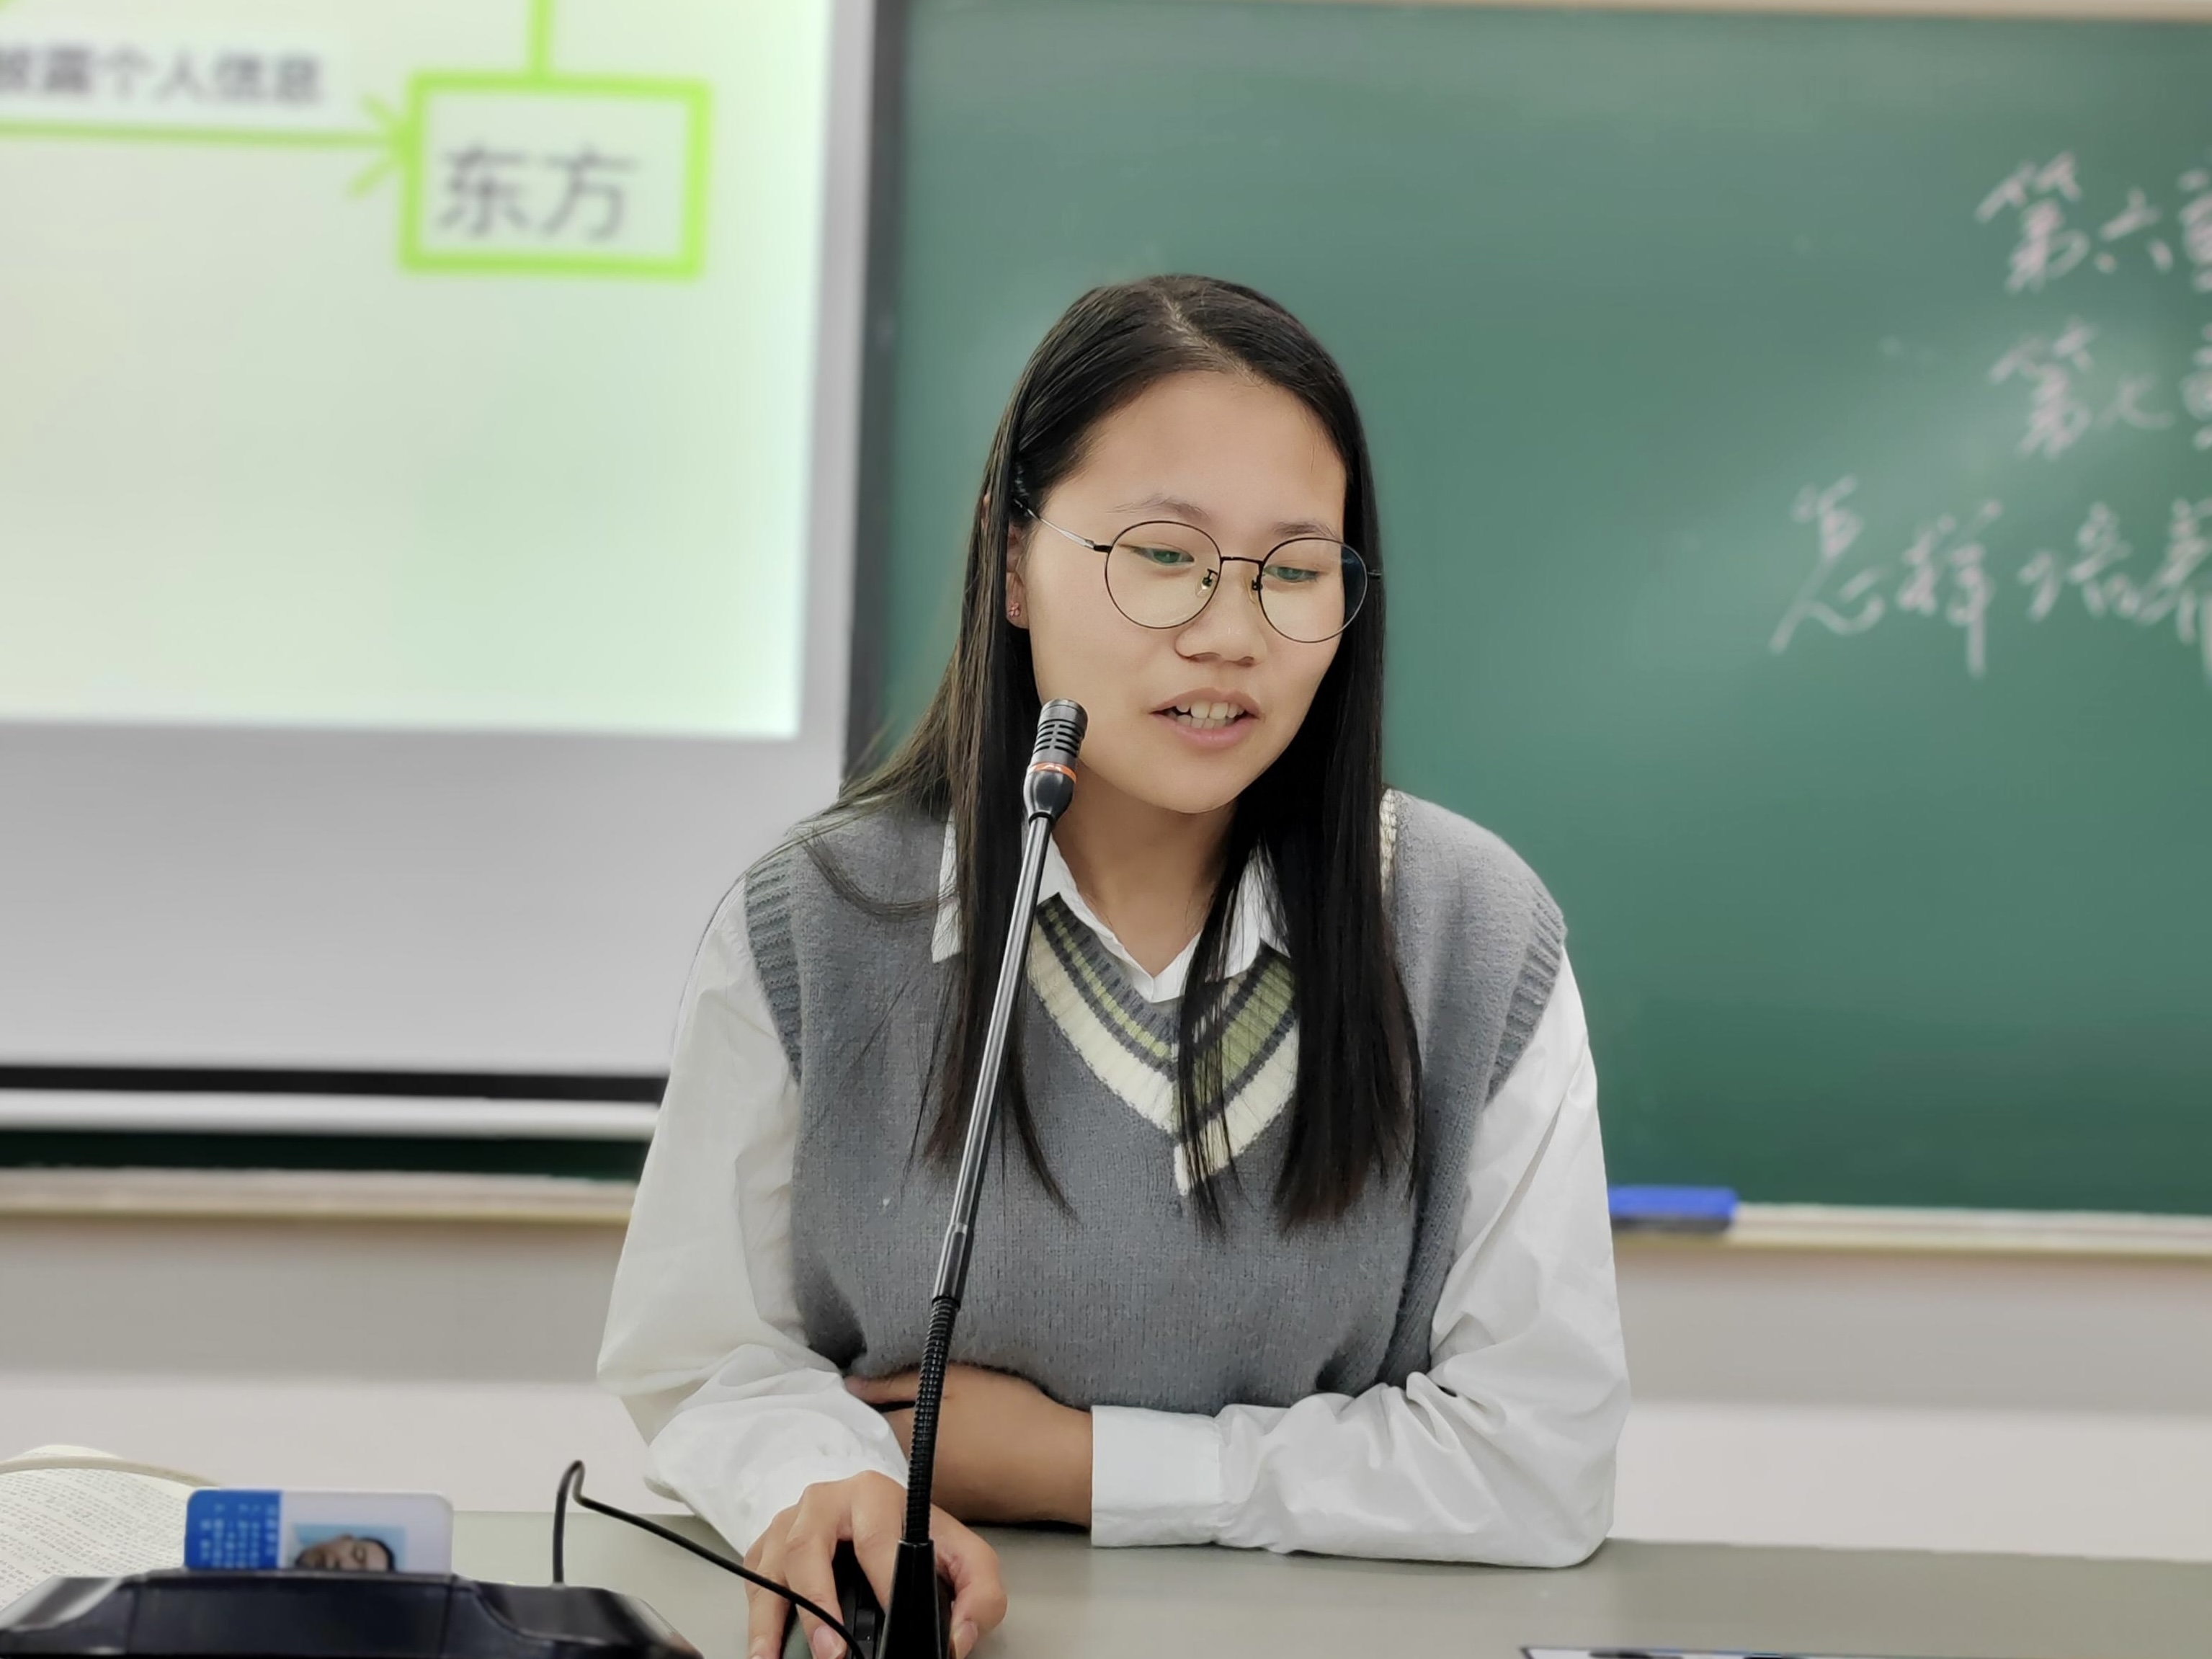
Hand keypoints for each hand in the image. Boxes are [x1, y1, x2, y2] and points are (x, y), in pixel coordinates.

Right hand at [742, 1471, 1003, 1658]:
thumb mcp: (961, 1554)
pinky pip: (754, 1582)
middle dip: (817, 1604)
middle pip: (809, 1547)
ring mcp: (789, 1522)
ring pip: (773, 1565)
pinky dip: (756, 1621)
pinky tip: (763, 1652)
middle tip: (832, 1652)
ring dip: (773, 1618)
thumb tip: (959, 1637)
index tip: (893, 1621)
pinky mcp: (766, 1547)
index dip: (883, 1582)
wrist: (871, 1509)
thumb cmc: (910, 1534)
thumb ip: (980, 1593)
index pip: (877, 1539)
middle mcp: (825, 1502)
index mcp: (874, 1496)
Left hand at [847, 1364, 1091, 1527]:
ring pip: (897, 1471)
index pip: (856, 1421)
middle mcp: (905, 1479)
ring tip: (931, 1428)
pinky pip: (922, 1488)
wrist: (1059, 1465)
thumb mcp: (953, 1380)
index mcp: (902, 1441)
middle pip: (873, 1450)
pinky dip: (927, 1471)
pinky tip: (953, 1454)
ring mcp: (927, 1501)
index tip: (869, 1389)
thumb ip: (897, 1382)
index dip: (861, 1401)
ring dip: (901, 1452)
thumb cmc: (1011, 1416)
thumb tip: (853, 1386)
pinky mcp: (951, 1513)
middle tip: (899, 1404)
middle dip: (877, 1429)